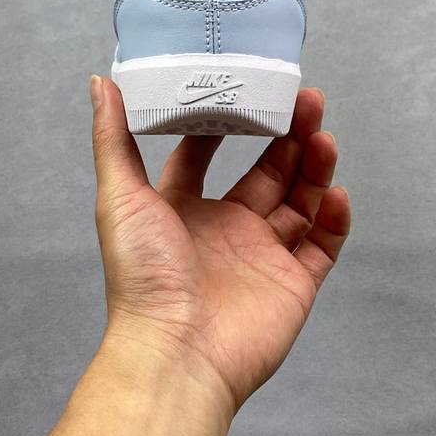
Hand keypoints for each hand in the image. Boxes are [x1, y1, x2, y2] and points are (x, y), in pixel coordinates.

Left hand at [91, 76, 350, 413]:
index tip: (241, 90)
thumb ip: (113, 138)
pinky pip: (322, 245)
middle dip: (287, 135)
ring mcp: (261, 256)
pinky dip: (334, 219)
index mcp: (183, 209)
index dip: (222, 124)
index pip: (205, 157)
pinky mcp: (293, 283)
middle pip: (266, 171)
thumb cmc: (144, 276)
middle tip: (305, 100)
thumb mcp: (121, 196)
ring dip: (314, 165)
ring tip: (323, 134)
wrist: (178, 353)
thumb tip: (101, 82)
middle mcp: (225, 228)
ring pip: (300, 200)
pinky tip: (335, 193)